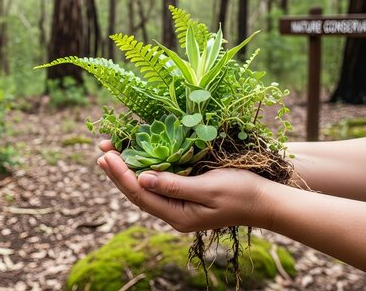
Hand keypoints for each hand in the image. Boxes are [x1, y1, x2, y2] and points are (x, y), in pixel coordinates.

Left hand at [97, 140, 275, 231]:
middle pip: (136, 193)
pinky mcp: (184, 197)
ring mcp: (178, 207)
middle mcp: (173, 214)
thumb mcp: (208, 187)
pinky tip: (134, 160)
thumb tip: (142, 178)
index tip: (107, 154)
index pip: (140, 193)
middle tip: (101, 150)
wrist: (265, 202)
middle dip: (117, 172)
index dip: (121, 173)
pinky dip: (142, 171)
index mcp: (177, 215)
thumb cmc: (241, 192)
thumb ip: (174, 184)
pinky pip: (156, 185)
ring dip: (126, 171)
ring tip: (109, 154)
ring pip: (144, 189)